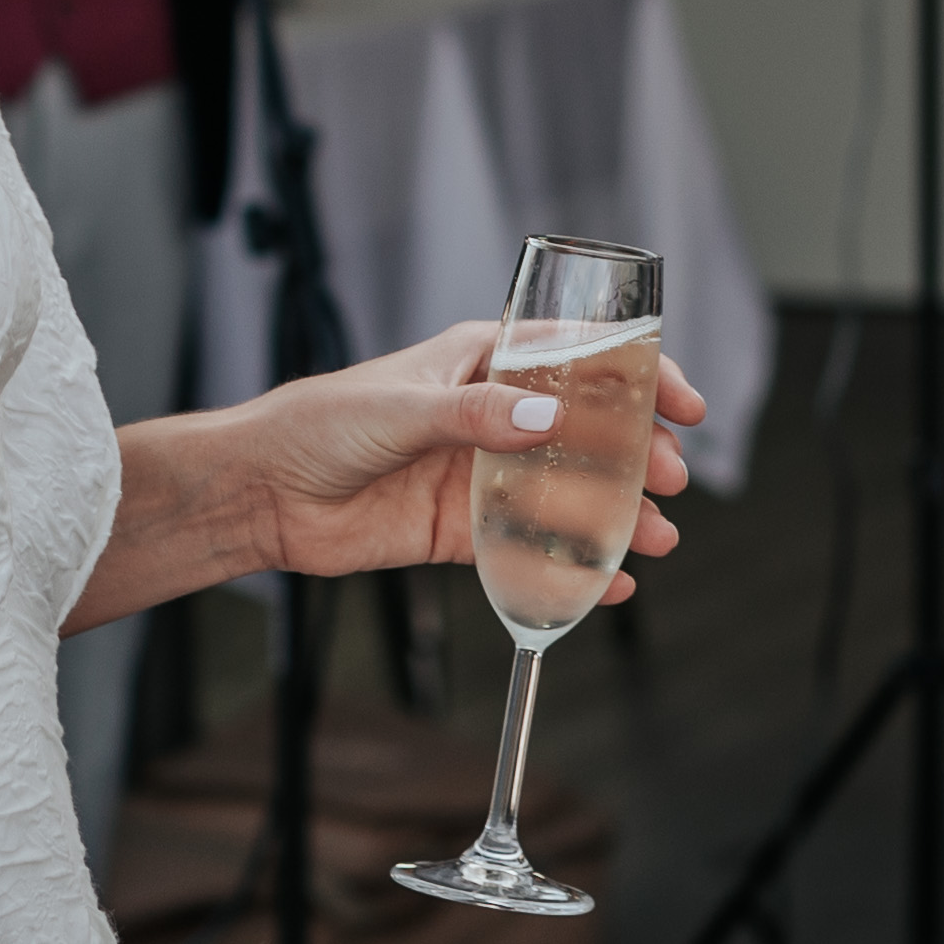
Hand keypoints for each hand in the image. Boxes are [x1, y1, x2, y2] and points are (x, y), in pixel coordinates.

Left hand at [251, 326, 703, 587]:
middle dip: (635, 453)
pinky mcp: (462, 531)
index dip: (637, 374)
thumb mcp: (401, 408)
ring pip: (566, 494)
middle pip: (585, 432)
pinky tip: (606, 586)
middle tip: (668, 478)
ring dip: (615, 515)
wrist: (262, 492)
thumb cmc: (319, 424)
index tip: (681, 401)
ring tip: (656, 538)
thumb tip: (546, 420)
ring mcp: (480, 475)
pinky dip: (569, 567)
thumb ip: (474, 416)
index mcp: (481, 362)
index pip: (576, 357)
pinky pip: (528, 549)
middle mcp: (491, 416)